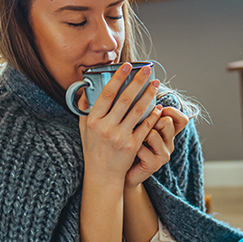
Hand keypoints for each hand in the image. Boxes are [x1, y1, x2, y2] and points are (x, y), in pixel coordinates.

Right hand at [78, 63, 160, 185]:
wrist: (103, 174)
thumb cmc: (93, 149)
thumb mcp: (84, 128)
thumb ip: (84, 109)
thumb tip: (86, 89)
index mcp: (93, 120)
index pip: (106, 94)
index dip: (118, 78)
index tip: (127, 66)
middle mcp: (106, 127)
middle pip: (125, 99)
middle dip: (138, 82)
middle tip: (147, 70)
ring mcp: (120, 136)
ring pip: (138, 111)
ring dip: (148, 95)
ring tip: (156, 84)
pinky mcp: (132, 145)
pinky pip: (145, 127)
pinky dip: (153, 116)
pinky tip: (158, 106)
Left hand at [124, 106, 189, 187]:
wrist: (124, 172)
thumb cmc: (129, 145)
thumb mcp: (139, 127)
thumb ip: (145, 113)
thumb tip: (142, 90)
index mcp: (168, 133)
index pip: (182, 119)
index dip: (172, 111)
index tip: (158, 108)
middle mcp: (169, 143)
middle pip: (167, 122)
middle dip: (151, 120)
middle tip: (138, 126)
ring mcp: (163, 155)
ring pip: (153, 133)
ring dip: (139, 133)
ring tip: (131, 138)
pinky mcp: (154, 164)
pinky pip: (142, 147)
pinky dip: (132, 146)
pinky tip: (127, 150)